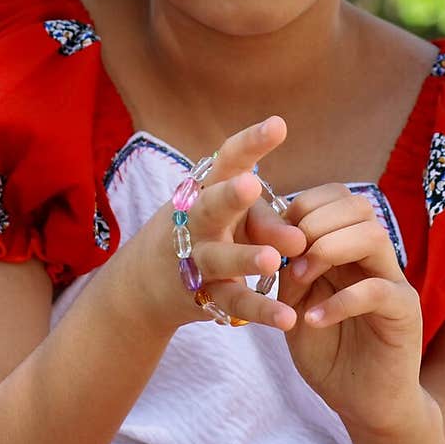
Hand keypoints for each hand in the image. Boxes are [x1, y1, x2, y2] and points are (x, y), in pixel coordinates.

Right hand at [137, 115, 306, 333]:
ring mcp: (196, 260)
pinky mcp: (203, 297)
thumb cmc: (206, 232)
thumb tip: (299, 239)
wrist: (145, 284)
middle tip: (251, 184)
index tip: (278, 125)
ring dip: (245, 259)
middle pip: (211, 206)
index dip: (251, 143)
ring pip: (220, 259)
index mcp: (207, 190)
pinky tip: (287, 318)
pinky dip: (260, 312)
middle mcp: (197, 221)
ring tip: (272, 260)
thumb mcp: (233, 218)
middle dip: (229, 196)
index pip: (227, 160)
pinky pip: (234, 304)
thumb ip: (267, 222)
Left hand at [278, 184, 423, 430]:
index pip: (337, 197)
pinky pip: (377, 290)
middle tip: (288, 256)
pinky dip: (339, 301)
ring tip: (300, 281)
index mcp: (349, 248)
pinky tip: (312, 320)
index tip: (274, 237)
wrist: (363, 404)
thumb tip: (274, 238)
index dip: (303, 205)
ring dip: (328, 250)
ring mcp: (394, 281)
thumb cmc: (329, 353)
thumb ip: (288, 272)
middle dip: (314, 222)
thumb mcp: (295, 307)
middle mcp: (375, 257)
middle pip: (357, 206)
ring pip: (372, 235)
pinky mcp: (405, 312)